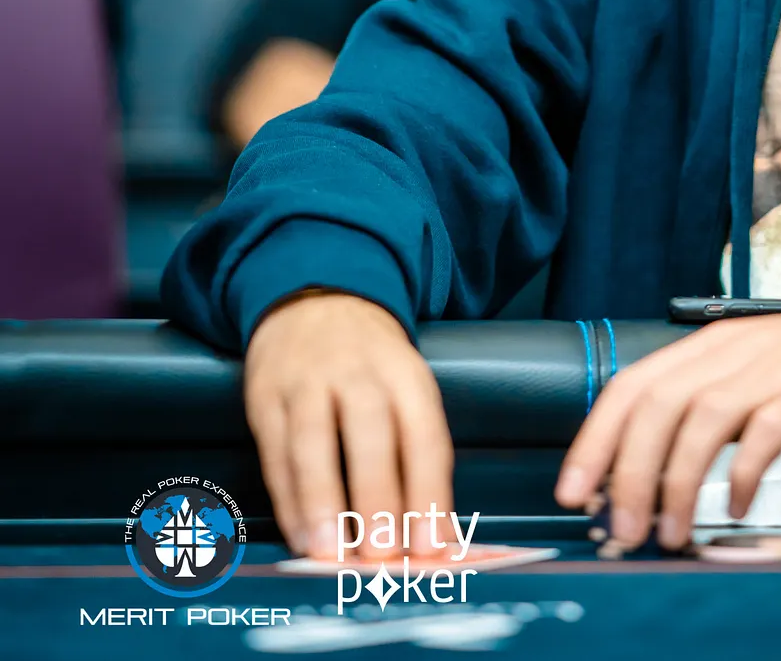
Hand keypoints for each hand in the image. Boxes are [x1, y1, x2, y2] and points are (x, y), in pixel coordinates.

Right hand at [244, 292, 453, 561]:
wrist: (316, 301)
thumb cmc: (372, 363)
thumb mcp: (406, 387)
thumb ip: (417, 455)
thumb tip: (433, 536)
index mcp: (406, 374)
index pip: (424, 435)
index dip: (429, 493)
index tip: (432, 547)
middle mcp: (359, 373)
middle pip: (371, 437)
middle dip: (378, 501)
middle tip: (382, 559)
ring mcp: (308, 382)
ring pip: (315, 444)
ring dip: (323, 503)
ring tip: (331, 554)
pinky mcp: (266, 396)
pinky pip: (275, 452)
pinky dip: (287, 499)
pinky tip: (299, 535)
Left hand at [553, 308, 780, 550]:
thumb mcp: (746, 377)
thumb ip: (698, 412)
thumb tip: (640, 474)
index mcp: (709, 346)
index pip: (632, 384)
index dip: (595, 438)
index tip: (574, 490)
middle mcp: (734, 352)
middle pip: (660, 403)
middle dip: (629, 471)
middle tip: (622, 527)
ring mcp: (775, 368)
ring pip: (704, 417)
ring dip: (679, 481)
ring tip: (672, 530)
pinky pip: (768, 430)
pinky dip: (745, 470)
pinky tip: (740, 504)